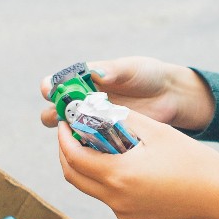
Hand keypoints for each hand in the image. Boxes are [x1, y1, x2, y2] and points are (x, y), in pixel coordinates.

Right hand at [37, 58, 213, 132]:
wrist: (169, 96)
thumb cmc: (146, 75)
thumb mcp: (131, 69)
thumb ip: (113, 70)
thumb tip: (94, 72)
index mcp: (81, 82)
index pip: (55, 85)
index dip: (49, 88)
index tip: (51, 91)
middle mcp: (80, 104)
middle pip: (52, 113)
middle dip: (52, 115)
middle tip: (64, 116)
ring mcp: (91, 124)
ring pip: (67, 134)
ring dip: (68, 136)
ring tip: (80, 134)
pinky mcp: (103, 141)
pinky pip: (87, 149)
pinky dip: (87, 150)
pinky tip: (94, 149)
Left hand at [55, 111, 218, 218]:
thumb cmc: (197, 164)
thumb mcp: (159, 133)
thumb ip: (126, 120)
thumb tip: (103, 111)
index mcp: (119, 175)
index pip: (74, 157)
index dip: (64, 138)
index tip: (65, 122)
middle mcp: (116, 200)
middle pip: (74, 177)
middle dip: (68, 153)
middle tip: (73, 133)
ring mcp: (125, 215)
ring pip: (92, 189)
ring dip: (88, 167)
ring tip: (98, 145)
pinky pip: (111, 199)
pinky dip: (108, 181)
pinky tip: (123, 165)